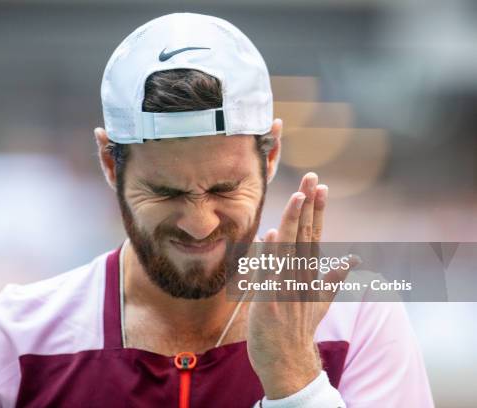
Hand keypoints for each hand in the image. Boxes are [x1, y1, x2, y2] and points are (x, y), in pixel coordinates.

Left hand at [246, 172, 355, 398]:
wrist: (288, 361)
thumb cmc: (299, 328)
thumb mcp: (320, 301)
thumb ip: (333, 279)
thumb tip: (352, 261)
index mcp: (310, 273)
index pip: (314, 234)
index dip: (316, 210)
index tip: (320, 186)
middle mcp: (301, 276)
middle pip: (305, 234)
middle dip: (308, 205)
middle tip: (312, 177)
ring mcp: (286, 288)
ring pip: (290, 248)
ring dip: (293, 222)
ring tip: (297, 197)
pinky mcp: (270, 300)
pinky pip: (269, 273)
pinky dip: (271, 255)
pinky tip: (271, 235)